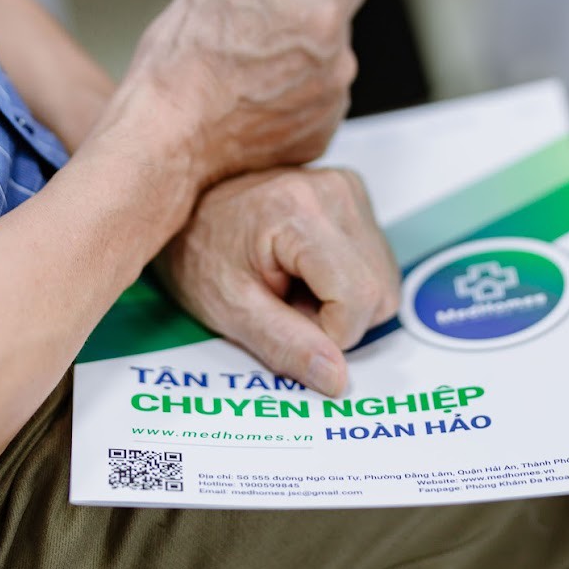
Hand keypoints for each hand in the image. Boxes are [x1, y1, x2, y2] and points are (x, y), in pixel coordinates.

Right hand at [116, 0, 369, 188]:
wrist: (167, 137)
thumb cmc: (186, 56)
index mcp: (322, 15)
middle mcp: (339, 64)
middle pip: (330, 23)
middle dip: (295, 20)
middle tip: (242, 34)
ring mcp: (330, 108)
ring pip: (322, 68)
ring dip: (291, 63)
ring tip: (237, 76)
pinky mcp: (315, 142)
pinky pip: (309, 108)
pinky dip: (284, 103)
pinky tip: (242, 106)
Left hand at [157, 167, 399, 396]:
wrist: (185, 210)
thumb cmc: (198, 251)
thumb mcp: (230, 308)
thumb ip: (285, 345)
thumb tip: (336, 378)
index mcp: (300, 210)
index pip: (358, 297)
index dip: (328, 332)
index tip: (283, 320)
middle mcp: (335, 191)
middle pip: (378, 292)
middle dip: (337, 319)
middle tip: (283, 303)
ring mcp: (348, 190)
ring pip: (383, 282)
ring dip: (343, 303)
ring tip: (291, 285)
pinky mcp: (353, 197)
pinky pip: (376, 264)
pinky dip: (345, 283)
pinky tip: (305, 272)